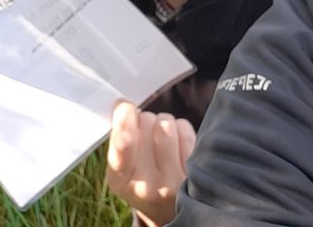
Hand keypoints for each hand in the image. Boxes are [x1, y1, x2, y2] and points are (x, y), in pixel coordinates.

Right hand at [106, 101, 195, 226]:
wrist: (166, 207)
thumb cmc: (140, 178)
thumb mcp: (121, 167)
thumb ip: (118, 139)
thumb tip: (123, 105)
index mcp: (122, 182)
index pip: (122, 154)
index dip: (124, 129)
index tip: (124, 110)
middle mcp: (148, 185)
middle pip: (145, 122)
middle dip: (143, 120)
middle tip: (144, 136)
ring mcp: (174, 179)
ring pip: (165, 122)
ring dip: (161, 123)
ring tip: (159, 141)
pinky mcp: (194, 170)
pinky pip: (184, 127)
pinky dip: (179, 128)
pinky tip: (175, 145)